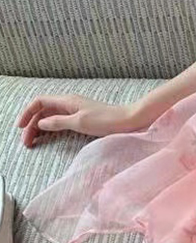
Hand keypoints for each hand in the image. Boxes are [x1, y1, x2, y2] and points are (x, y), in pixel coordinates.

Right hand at [16, 94, 144, 147]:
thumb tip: (41, 123)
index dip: (27, 113)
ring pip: (51, 117)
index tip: (20, 127)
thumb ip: (58, 122)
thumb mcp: (79, 122)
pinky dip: (52, 129)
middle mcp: (69, 103)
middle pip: (43, 111)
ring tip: (34, 142)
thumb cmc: (107, 120)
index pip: (39, 102)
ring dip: (40, 128)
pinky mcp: (82, 118)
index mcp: (67, 100)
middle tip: (27, 141)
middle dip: (32, 124)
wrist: (129, 121)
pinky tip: (49, 137)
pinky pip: (61, 121)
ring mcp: (76, 110)